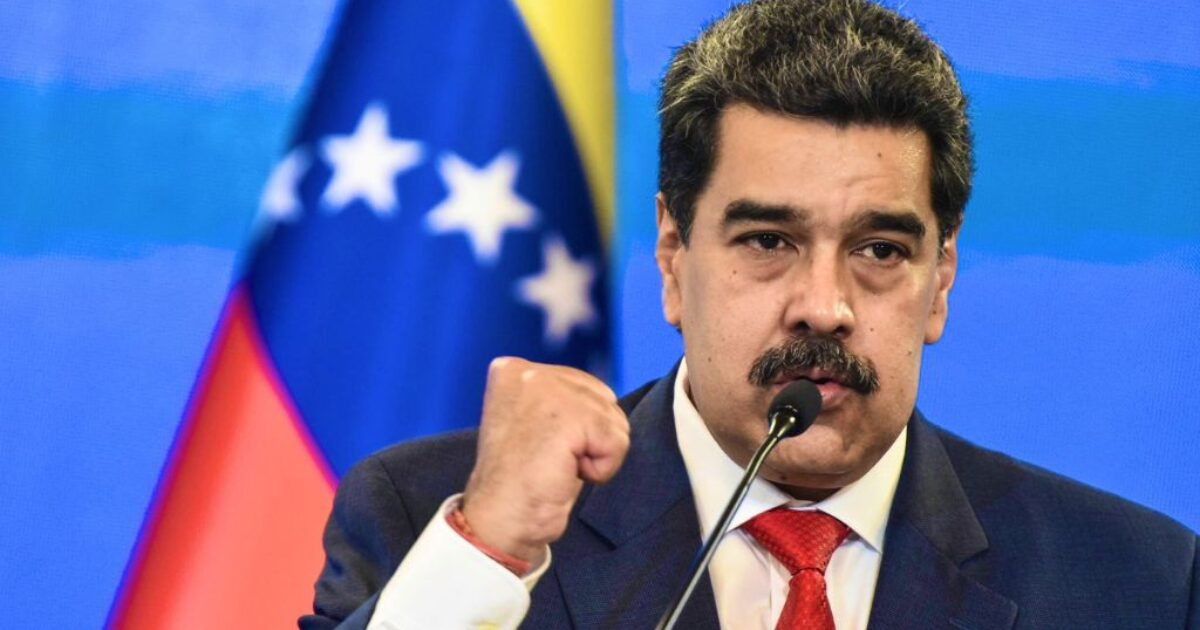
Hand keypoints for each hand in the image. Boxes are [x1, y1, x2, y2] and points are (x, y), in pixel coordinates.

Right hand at [460, 357, 629, 565]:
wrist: (499, 521)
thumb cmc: (520, 482)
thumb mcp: (535, 423)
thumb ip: (561, 401)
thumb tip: (607, 399)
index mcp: (513, 370)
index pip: (584, 387)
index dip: (576, 427)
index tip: (538, 447)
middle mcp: (529, 372)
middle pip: (604, 399)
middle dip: (590, 437)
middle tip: (549, 459)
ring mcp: (548, 390)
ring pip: (614, 420)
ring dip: (595, 454)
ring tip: (556, 467)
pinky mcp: (571, 416)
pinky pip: (618, 442)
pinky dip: (602, 468)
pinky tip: (566, 473)